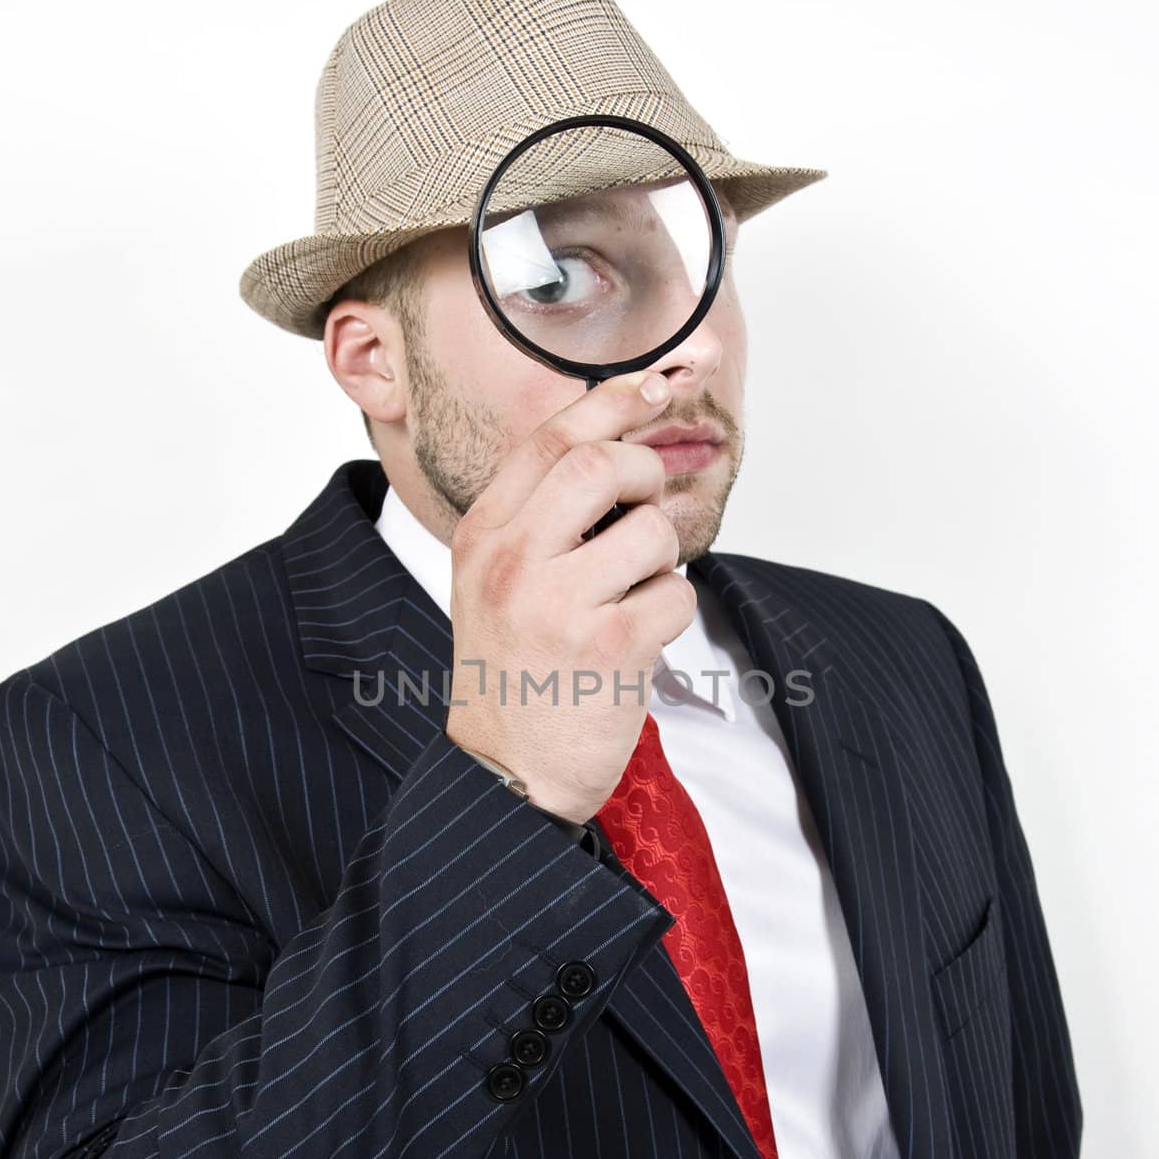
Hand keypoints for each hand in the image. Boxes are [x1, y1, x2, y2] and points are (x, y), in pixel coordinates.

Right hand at [444, 369, 696, 824]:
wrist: (507, 773)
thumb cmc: (516, 672)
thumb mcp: (498, 581)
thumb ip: (541, 515)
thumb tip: (616, 439)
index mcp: (483, 535)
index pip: (551, 438)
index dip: (613, 400)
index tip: (654, 385)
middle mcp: (512, 560)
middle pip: (603, 462)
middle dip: (646, 473)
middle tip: (646, 508)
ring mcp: (558, 602)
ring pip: (651, 529)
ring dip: (661, 558)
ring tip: (632, 595)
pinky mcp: (609, 645)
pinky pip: (676, 591)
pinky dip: (672, 612)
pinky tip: (638, 641)